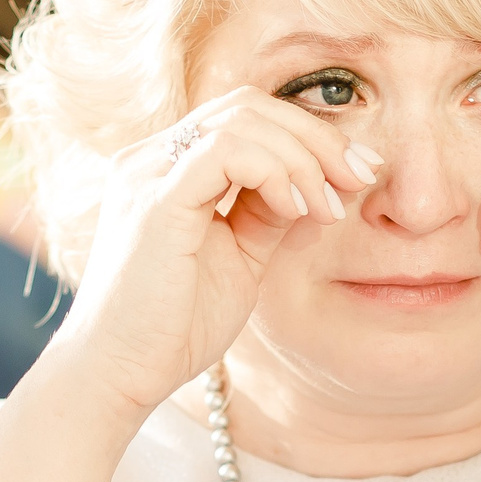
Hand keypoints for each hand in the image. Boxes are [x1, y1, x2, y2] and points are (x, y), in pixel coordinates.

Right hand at [54, 88, 379, 414]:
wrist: (121, 374)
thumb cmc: (174, 326)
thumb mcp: (242, 260)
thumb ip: (271, 216)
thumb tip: (322, 185)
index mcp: (171, 168)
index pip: (247, 117)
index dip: (310, 134)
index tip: (359, 173)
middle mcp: (153, 159)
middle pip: (248, 106)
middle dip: (318, 138)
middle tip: (360, 178)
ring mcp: (148, 174)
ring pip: (241, 121)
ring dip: (303, 159)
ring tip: (327, 208)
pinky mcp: (153, 201)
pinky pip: (224, 153)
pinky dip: (273, 172)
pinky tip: (296, 210)